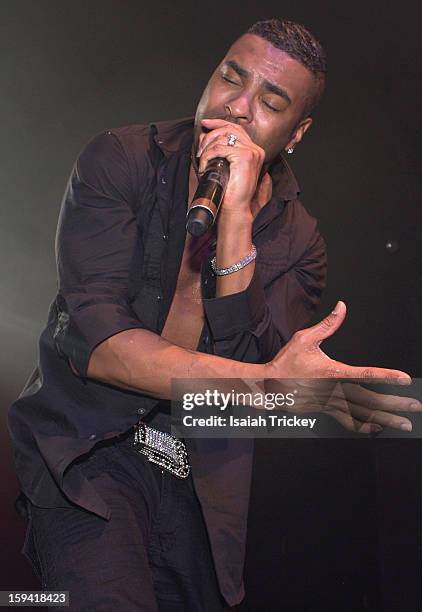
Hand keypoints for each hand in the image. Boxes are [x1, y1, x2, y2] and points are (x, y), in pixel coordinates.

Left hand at [198, 118, 264, 216]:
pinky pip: (220, 148)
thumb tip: (204, 136)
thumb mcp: (224, 166)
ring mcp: (251, 152)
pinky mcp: (245, 157)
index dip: (218, 123)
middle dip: (210, 135)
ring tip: (202, 160)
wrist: (235, 208)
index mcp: (253, 150)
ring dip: (207, 148)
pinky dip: (208, 155)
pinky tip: (204, 165)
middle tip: (200, 148)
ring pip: (223, 138)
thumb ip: (218, 149)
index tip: (205, 124)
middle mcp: (255, 149)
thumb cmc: (230, 191)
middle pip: (229, 129)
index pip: (236, 128)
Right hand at [263, 301, 420, 432]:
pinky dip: (365, 426)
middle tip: (415, 406)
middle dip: (395, 404)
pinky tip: (378, 427)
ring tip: (405, 424)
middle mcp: (335, 390)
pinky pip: (349, 422)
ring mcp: (331, 403)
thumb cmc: (287, 361)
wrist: (270, 386)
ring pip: (363, 414)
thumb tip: (342, 307)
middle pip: (371, 400)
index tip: (405, 379)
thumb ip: (327, 325)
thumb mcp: (304, 339)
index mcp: (332, 372)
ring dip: (386, 419)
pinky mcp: (327, 410)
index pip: (365, 374)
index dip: (387, 377)